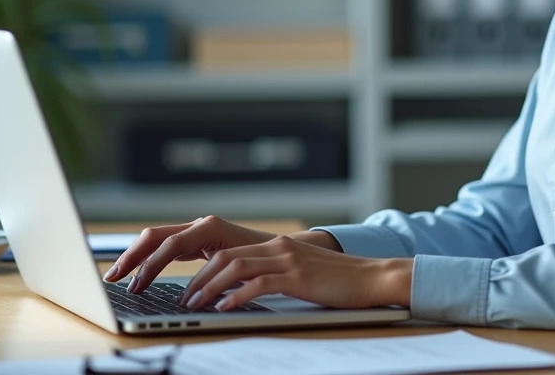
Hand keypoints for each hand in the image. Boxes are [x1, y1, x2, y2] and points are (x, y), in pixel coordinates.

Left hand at [178, 234, 412, 311]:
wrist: (371, 277)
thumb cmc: (336, 282)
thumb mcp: (299, 273)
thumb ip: (273, 274)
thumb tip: (241, 291)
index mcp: (276, 245)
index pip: (228, 252)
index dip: (202, 268)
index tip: (187, 286)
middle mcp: (278, 247)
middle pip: (225, 257)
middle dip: (198, 278)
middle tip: (183, 299)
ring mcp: (287, 260)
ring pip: (236, 268)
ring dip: (210, 287)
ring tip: (196, 305)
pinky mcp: (297, 276)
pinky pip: (259, 284)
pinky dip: (237, 296)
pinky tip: (225, 309)